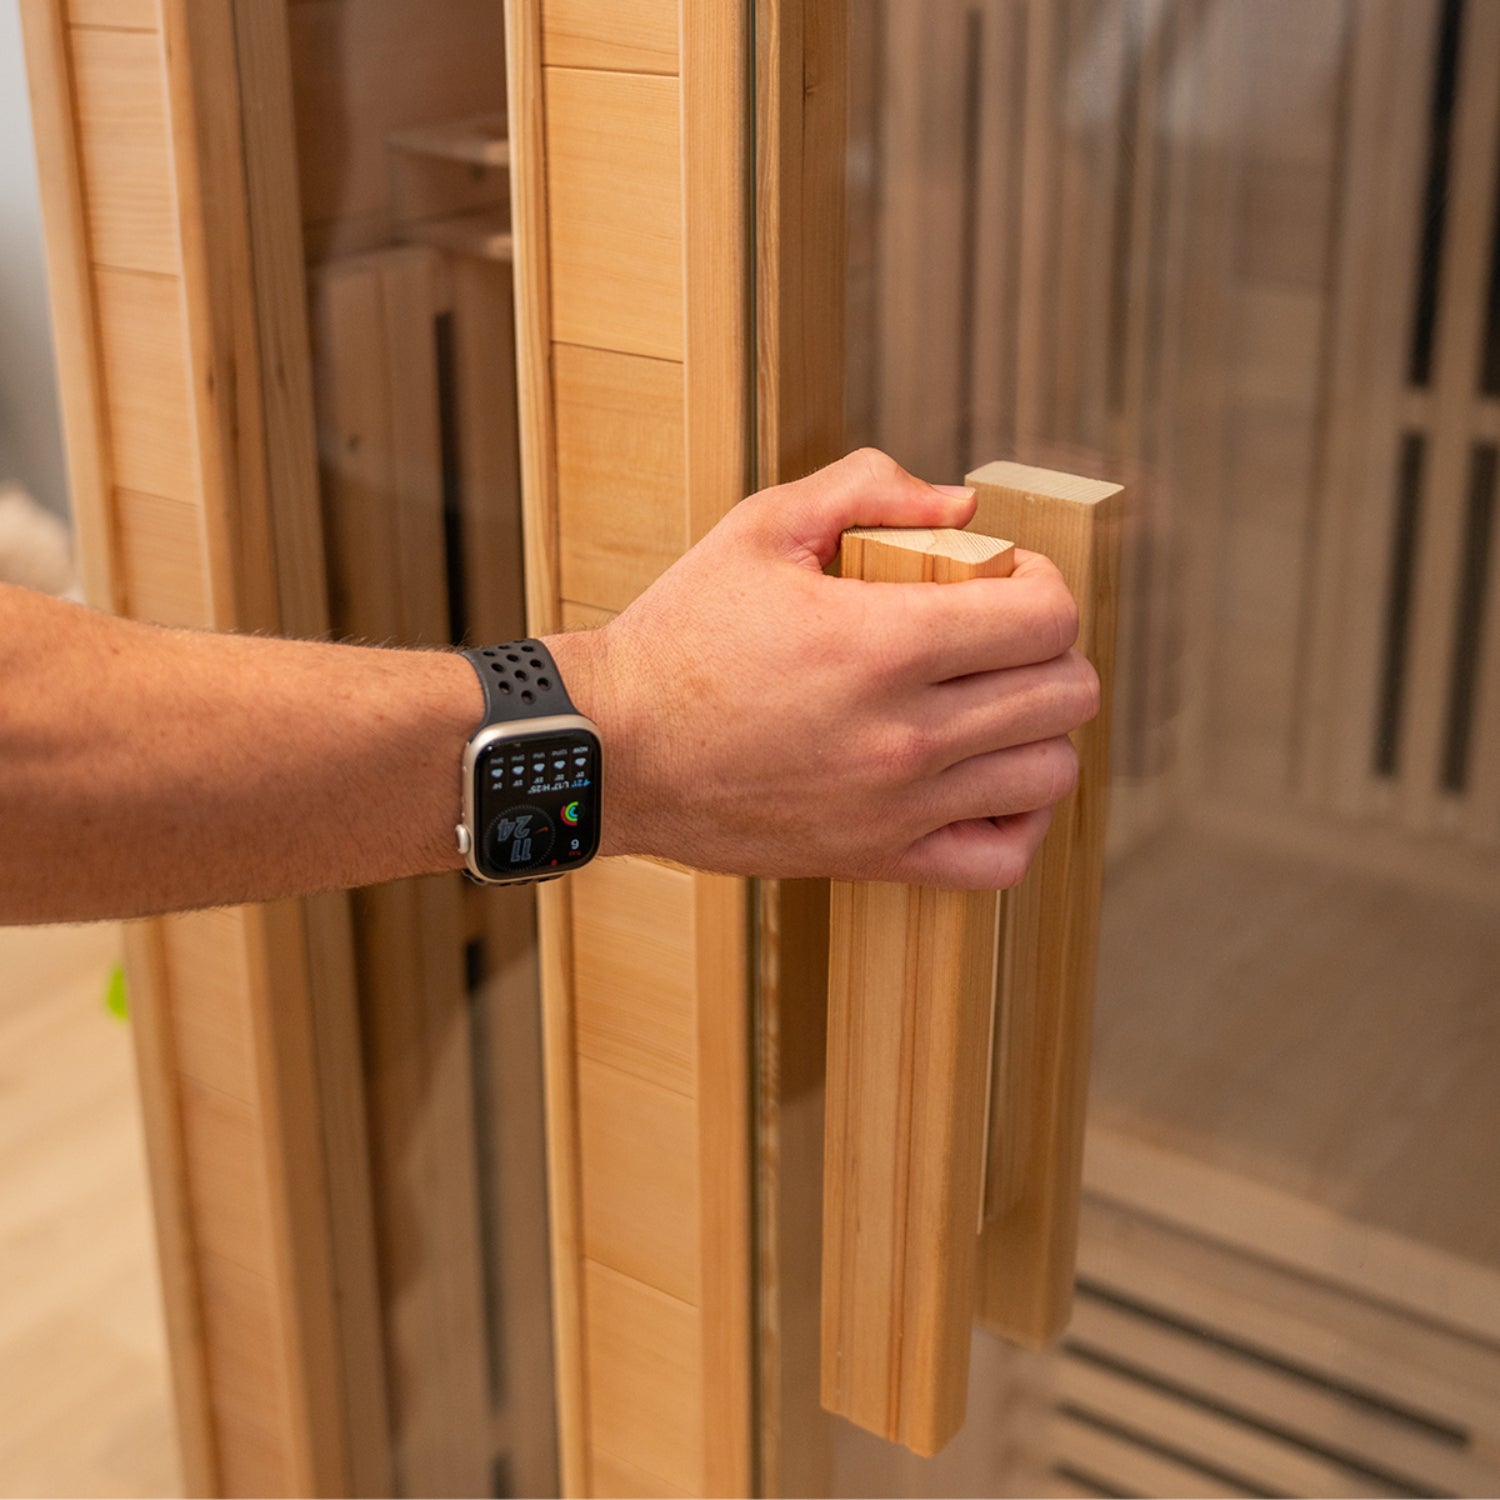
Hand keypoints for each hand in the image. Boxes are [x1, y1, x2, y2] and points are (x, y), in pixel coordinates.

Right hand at [549, 449, 1099, 889]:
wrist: (613, 751)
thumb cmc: (681, 637)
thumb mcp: (759, 529)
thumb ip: (865, 487)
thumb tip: (963, 505)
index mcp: (883, 643)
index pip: (1047, 619)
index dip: (1047, 587)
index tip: (1010, 582)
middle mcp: (904, 734)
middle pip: (1066, 695)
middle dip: (1051, 652)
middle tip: (1003, 639)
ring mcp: (896, 806)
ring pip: (1050, 775)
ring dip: (1041, 731)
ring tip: (996, 708)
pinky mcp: (877, 858)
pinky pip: (1002, 860)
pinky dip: (1019, 820)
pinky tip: (986, 783)